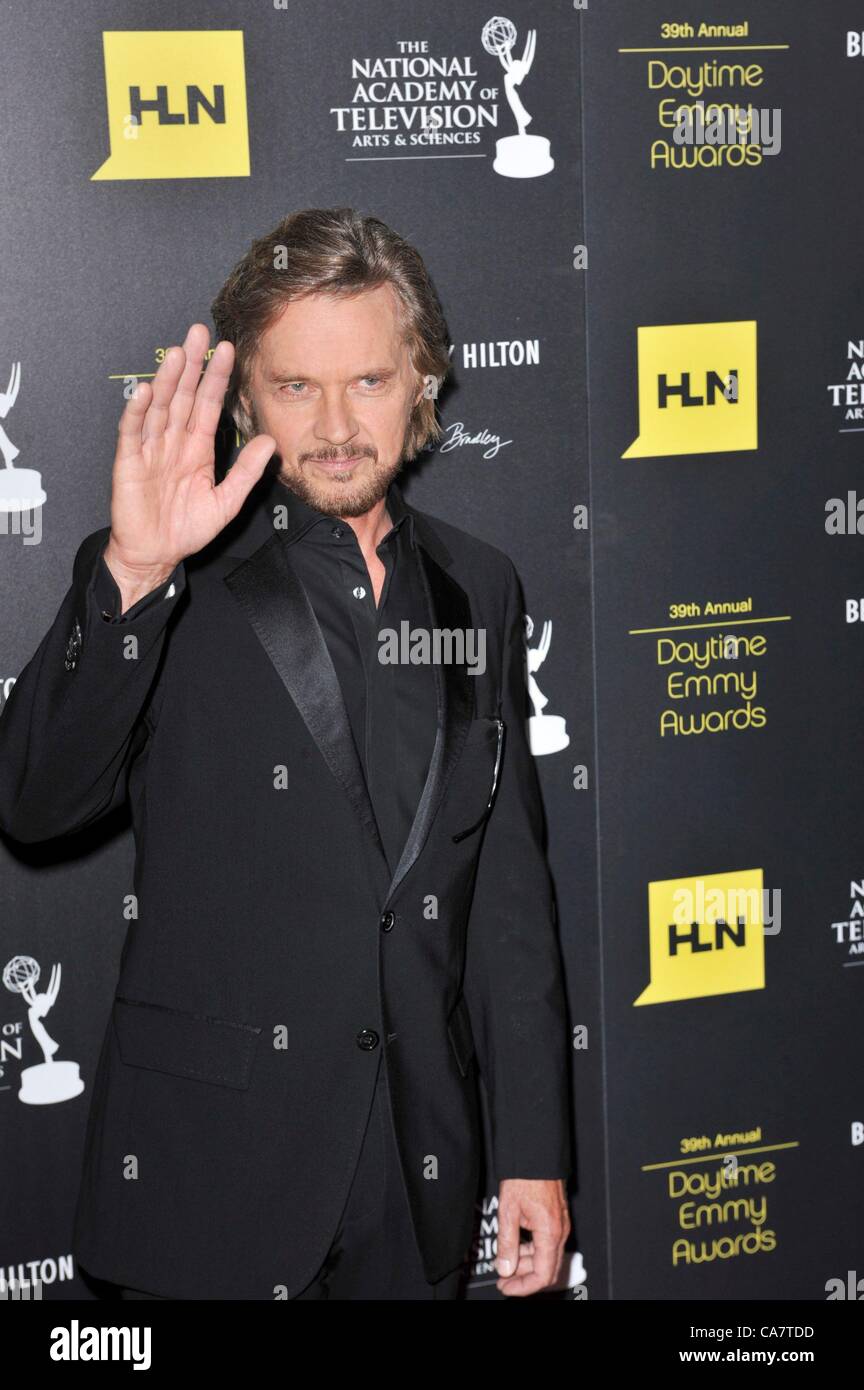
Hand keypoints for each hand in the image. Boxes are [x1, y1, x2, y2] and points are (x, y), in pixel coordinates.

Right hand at [104, 323, 274, 604]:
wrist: (156, 554)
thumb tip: (270, 442)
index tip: (227, 350)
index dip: (216, 378)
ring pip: (160, 408)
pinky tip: (147, 393)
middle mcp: (174, 441)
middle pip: (183, 396)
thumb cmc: (187, 529)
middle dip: (191, 365)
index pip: (209, 404)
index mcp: (197, 448)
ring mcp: (150, 449)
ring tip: (178, 355)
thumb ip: (246, 472)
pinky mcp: (129, 463)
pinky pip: (133, 433)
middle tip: (199, 333)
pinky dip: (138, 413)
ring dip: (168, 381)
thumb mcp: (227, 501)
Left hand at [495, 1177, 569, 1296]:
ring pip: (547, 1257)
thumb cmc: (524, 1177)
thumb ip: (507, 1244)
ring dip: (527, 1265)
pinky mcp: (556, 1219)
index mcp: (550, 1232)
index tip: (506, 1287)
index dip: (523, 1286)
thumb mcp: (508, 1212)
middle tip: (503, 1280)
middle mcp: (560, 1231)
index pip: (542, 1275)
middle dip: (524, 1279)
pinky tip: (516, 1248)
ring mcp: (560, 1225)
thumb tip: (505, 1268)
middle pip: (547, 1270)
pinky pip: (547, 1244)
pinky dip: (532, 1251)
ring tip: (505, 1263)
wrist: (535, 1154)